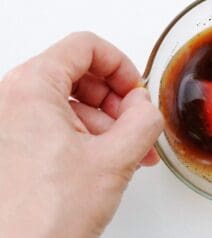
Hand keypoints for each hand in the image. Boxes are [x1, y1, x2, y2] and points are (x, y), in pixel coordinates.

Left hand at [0, 32, 163, 237]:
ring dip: (105, 123)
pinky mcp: (14, 146)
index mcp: (31, 88)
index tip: (136, 91)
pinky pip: (57, 126)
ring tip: (127, 152)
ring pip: (70, 102)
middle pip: (78, 74)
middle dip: (115, 100)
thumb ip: (143, 121)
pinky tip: (107, 160)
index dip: (120, 65)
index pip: (85, 47)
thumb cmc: (42, 215)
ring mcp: (10, 124)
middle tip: (134, 125)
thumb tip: (147, 107)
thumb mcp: (114, 160)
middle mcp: (12, 100)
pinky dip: (87, 136)